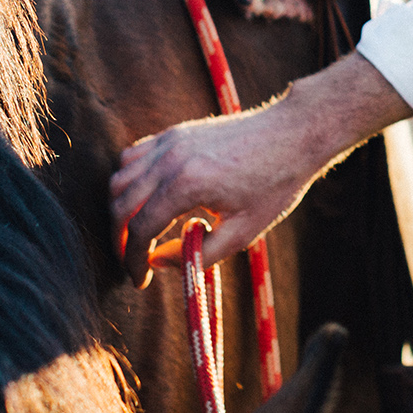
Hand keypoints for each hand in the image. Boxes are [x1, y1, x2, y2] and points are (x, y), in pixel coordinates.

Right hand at [108, 52, 412, 287]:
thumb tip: (159, 263)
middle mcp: (170, 158)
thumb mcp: (244, 231)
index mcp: (186, 184)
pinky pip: (134, 156)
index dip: (132, 260)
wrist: (293, 134)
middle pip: (120, 204)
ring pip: (120, 178)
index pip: (139, 229)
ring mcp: (170, 140)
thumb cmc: (275, 183)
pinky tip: (147, 200)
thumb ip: (198, 252)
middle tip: (132, 262)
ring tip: (136, 234)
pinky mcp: (175, 132)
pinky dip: (129, 181)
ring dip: (120, 208)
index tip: (139, 280)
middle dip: (119, 239)